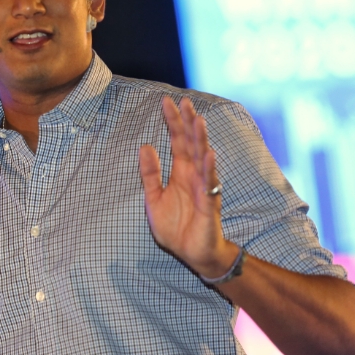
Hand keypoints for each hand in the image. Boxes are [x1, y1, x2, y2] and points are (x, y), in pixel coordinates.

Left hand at [138, 97, 237, 278]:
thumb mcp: (153, 198)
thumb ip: (150, 173)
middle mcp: (193, 175)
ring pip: (203, 158)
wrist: (192, 254)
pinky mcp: (209, 203)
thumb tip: (144, 146)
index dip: (172, 122)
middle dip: (188, 122)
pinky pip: (209, 184)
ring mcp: (203, 187)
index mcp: (180, 172)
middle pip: (191, 143)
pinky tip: (208, 154)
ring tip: (198, 120)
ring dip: (201, 140)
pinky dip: (209, 169)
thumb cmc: (176, 227)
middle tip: (184, 100)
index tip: (166, 102)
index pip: (176, 141)